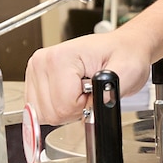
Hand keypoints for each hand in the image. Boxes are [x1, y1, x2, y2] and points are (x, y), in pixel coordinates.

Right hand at [23, 29, 149, 124]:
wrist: (123, 48)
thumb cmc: (124, 55)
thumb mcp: (127, 72)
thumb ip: (110, 91)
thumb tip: (95, 108)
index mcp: (60, 57)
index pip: (64, 105)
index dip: (85, 106)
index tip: (95, 91)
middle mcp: (42, 62)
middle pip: (51, 113)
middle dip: (74, 110)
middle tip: (89, 92)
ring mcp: (36, 71)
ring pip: (43, 115)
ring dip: (66, 111)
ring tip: (81, 92)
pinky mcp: (35, 81)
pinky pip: (39, 112)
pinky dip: (57, 110)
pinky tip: (70, 95)